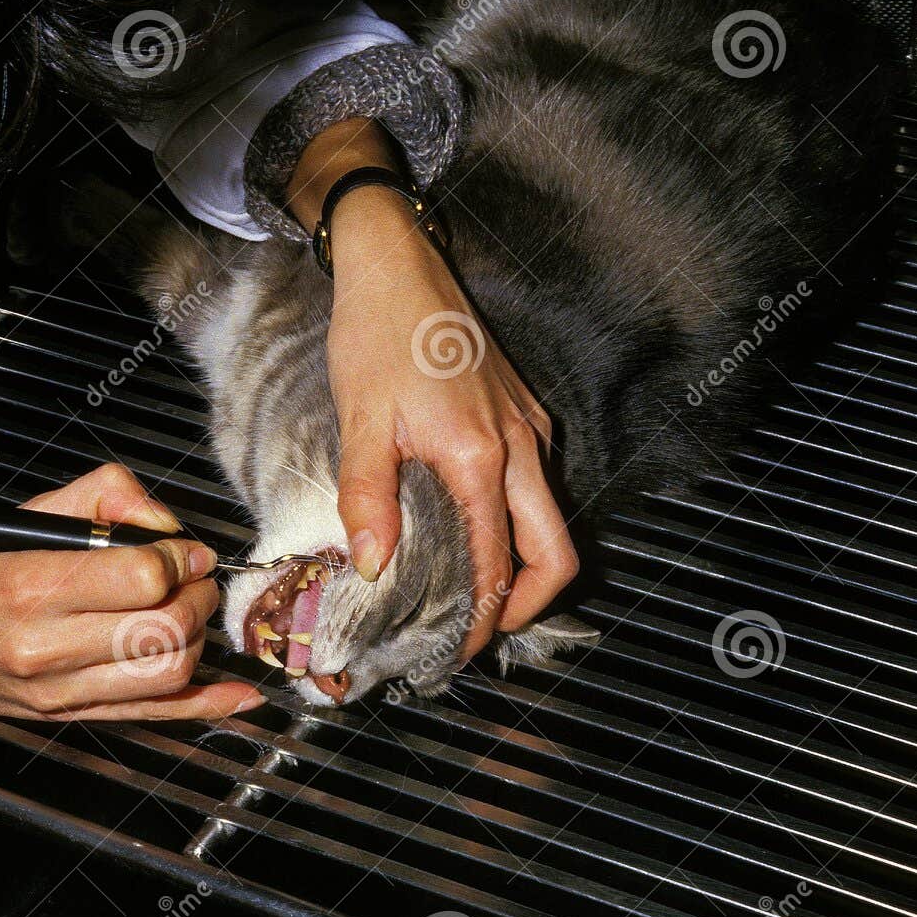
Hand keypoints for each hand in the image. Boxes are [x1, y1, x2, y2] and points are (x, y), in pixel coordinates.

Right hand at [0, 464, 264, 721]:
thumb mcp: (25, 514)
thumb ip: (103, 499)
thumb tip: (163, 520)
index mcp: (27, 586)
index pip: (141, 577)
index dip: (179, 556)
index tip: (185, 547)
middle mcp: (42, 648)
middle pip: (164, 628)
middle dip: (198, 596)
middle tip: (196, 576)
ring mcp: (55, 693)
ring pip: (167, 673)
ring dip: (200, 637)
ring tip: (190, 608)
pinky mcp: (64, 717)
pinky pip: (152, 715)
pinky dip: (205, 705)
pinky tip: (240, 693)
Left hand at [326, 198, 578, 658]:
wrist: (399, 263)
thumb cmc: (378, 334)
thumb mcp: (361, 419)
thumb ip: (369, 497)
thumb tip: (372, 567)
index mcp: (482, 457)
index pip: (496, 564)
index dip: (481, 619)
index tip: (455, 653)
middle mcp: (522, 447)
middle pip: (555, 554)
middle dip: (525, 605)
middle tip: (478, 633)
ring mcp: (530, 428)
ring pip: (549, 520)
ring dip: (522, 565)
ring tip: (470, 592)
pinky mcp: (523, 412)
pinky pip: (535, 485)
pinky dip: (516, 524)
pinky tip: (469, 529)